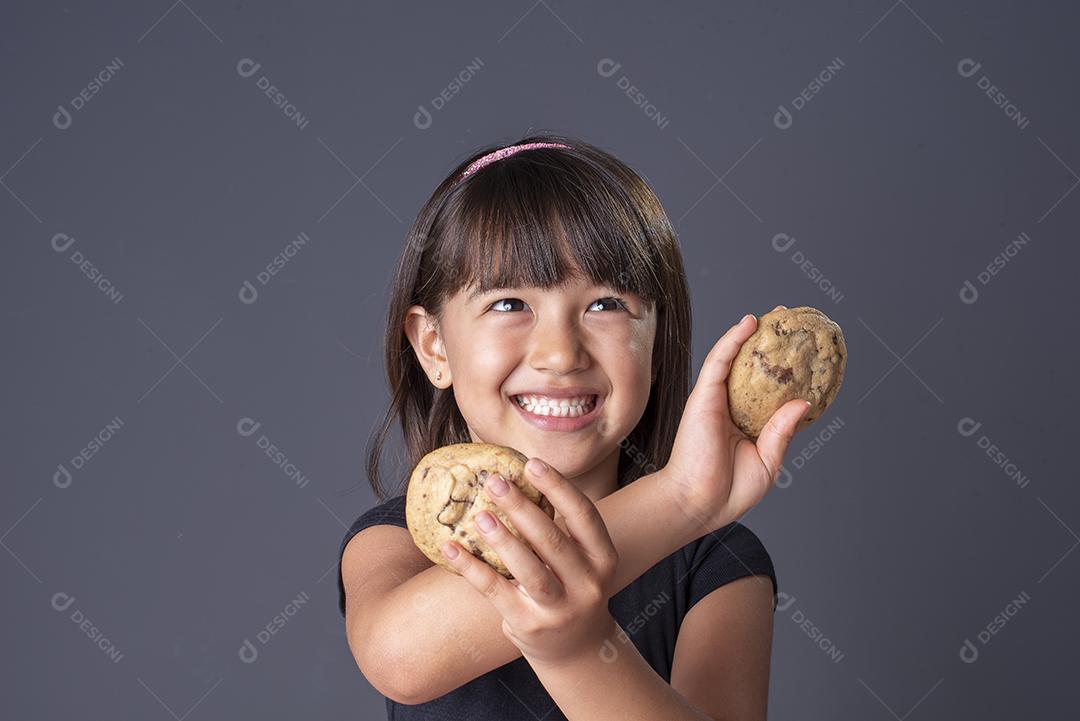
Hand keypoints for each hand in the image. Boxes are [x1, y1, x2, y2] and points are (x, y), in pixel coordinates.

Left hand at [438, 458, 619, 667]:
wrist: (577, 649)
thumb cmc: (571, 588)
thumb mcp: (581, 561)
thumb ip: (560, 529)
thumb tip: (516, 479)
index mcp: (603, 558)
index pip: (583, 515)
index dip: (558, 487)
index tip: (531, 464)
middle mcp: (587, 583)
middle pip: (552, 539)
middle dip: (522, 507)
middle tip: (495, 481)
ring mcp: (559, 608)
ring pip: (528, 569)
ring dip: (502, 539)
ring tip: (479, 515)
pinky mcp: (529, 625)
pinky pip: (495, 591)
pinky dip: (471, 568)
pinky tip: (451, 548)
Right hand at [665, 305, 811, 529]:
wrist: (700, 502)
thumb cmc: (729, 491)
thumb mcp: (768, 461)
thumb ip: (782, 431)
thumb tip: (803, 401)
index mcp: (744, 424)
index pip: (766, 390)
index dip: (782, 371)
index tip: (802, 355)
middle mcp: (729, 407)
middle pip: (750, 368)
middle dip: (768, 344)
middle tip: (788, 324)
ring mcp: (714, 399)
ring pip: (733, 357)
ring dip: (752, 333)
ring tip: (774, 315)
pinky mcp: (703, 395)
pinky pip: (719, 360)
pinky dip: (733, 339)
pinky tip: (749, 323)